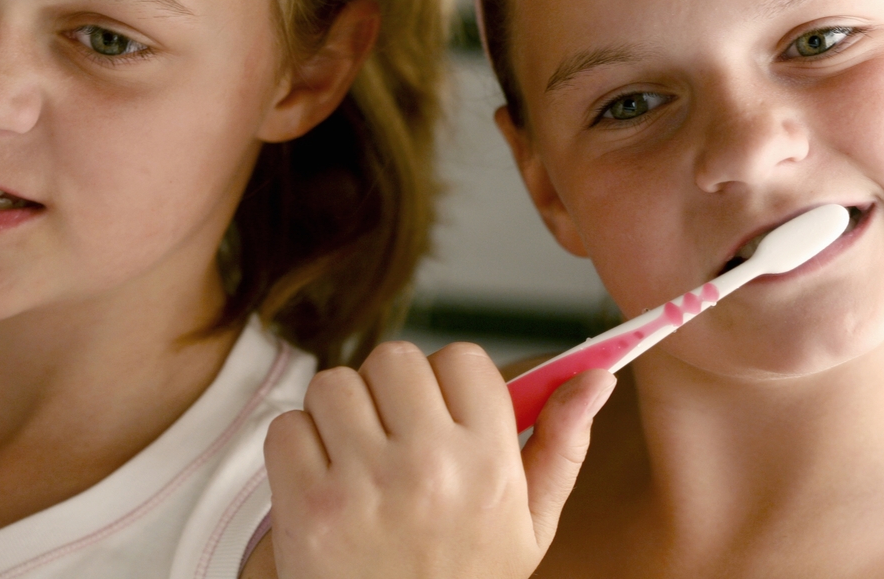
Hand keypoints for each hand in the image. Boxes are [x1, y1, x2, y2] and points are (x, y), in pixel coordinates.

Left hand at [265, 341, 614, 578]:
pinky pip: (286, 426)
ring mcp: (363, 487)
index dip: (445, 382)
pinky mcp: (306, 507)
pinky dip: (296, 448)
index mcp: (490, 466)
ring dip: (337, 415)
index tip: (438, 416)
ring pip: (335, 383)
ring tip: (354, 461)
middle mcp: (430, 468)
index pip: (462, 358)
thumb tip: (597, 376)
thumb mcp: (529, 526)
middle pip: (394, 358)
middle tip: (390, 437)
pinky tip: (321, 485)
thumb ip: (562, 445)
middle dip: (387, 391)